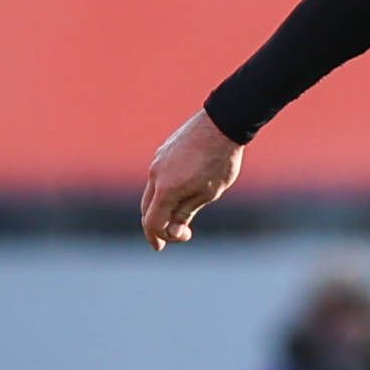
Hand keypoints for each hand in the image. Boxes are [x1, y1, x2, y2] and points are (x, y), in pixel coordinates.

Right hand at [140, 108, 243, 249]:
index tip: (164, 246)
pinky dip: (164, 190)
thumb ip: (187, 212)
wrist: (222, 124)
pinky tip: (180, 191)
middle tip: (173, 236)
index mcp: (166, 189)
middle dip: (157, 225)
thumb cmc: (220, 161)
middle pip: (147, 209)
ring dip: (161, 207)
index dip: (157, 237)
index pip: (151, 222)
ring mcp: (157, 161)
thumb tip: (172, 230)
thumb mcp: (208, 192)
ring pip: (152, 192)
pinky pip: (158, 176)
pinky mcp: (163, 151)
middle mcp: (155, 175)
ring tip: (179, 215)